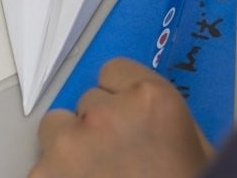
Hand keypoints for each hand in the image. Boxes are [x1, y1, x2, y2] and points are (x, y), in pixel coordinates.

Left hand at [29, 58, 213, 177]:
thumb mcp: (195, 149)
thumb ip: (165, 119)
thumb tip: (141, 111)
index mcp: (153, 101)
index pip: (114, 70)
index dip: (120, 98)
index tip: (125, 118)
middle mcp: (106, 115)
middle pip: (86, 102)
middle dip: (98, 127)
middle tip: (116, 163)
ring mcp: (69, 147)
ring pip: (55, 128)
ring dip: (70, 149)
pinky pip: (41, 167)